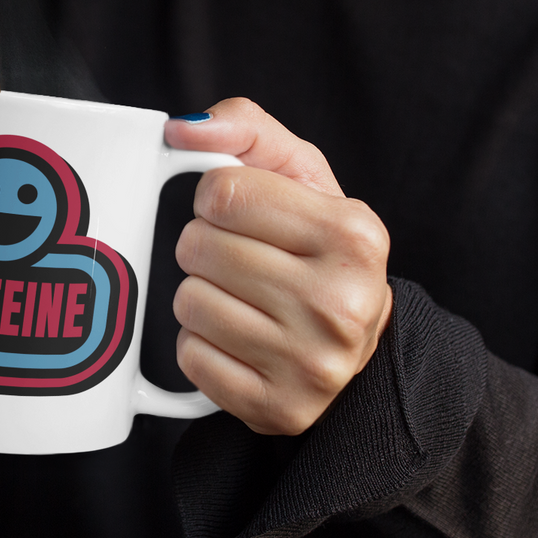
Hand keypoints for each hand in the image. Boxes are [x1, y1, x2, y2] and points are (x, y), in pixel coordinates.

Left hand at [166, 98, 392, 435]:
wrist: (352, 343)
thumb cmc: (315, 247)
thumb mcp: (300, 175)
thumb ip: (244, 128)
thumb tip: (182, 130)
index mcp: (355, 233)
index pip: (222, 193)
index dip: (216, 198)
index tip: (240, 213)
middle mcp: (343, 302)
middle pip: (199, 247)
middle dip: (205, 245)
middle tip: (241, 259)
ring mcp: (314, 364)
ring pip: (188, 302)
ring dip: (200, 294)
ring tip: (243, 298)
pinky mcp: (279, 409)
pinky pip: (191, 357)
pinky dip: (202, 345)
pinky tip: (239, 339)